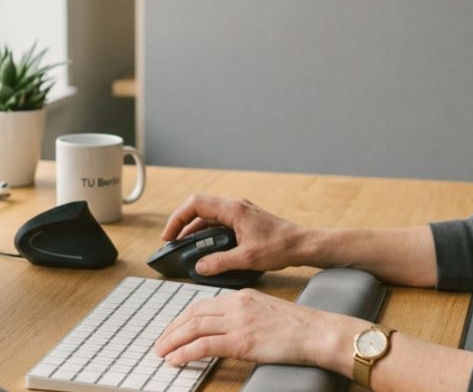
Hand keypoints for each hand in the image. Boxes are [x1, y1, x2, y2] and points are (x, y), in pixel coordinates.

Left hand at [153, 289, 366, 368]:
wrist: (318, 332)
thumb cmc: (299, 327)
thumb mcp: (266, 312)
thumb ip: (245, 315)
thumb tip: (227, 330)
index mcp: (242, 296)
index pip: (203, 304)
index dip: (183, 318)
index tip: (173, 329)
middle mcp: (236, 305)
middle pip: (193, 314)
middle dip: (172, 329)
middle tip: (160, 343)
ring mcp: (238, 322)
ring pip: (194, 328)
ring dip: (173, 341)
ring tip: (162, 353)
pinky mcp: (242, 341)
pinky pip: (204, 345)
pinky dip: (186, 353)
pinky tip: (176, 360)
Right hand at [160, 195, 307, 274]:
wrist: (303, 245)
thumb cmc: (280, 247)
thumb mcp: (247, 258)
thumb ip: (219, 262)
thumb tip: (199, 267)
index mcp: (233, 209)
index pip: (195, 205)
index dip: (177, 219)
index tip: (169, 236)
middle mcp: (235, 206)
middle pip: (198, 207)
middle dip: (182, 223)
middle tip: (172, 241)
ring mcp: (240, 212)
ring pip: (208, 215)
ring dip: (194, 229)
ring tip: (185, 247)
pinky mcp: (244, 220)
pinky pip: (218, 222)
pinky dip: (207, 233)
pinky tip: (205, 248)